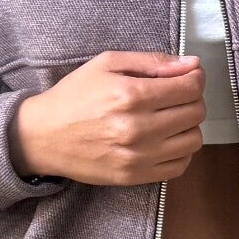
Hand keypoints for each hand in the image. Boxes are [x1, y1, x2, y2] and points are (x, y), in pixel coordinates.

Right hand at [11, 51, 204, 184]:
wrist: (42, 136)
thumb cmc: (74, 96)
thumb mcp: (107, 63)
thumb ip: (152, 62)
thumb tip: (192, 64)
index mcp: (131, 95)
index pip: (190, 87)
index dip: (195, 78)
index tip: (188, 76)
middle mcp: (138, 128)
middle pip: (196, 112)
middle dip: (193, 99)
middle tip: (176, 95)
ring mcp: (138, 156)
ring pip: (193, 140)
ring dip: (189, 126)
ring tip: (170, 118)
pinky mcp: (135, 176)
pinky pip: (180, 166)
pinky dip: (180, 151)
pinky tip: (165, 140)